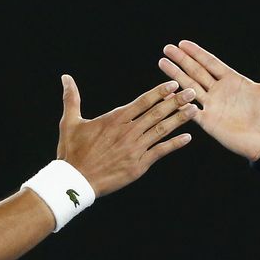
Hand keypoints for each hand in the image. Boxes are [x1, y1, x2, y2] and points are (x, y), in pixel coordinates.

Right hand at [56, 75, 196, 196]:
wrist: (74, 181)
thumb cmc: (71, 152)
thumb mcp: (70, 122)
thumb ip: (72, 98)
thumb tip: (66, 77)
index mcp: (114, 119)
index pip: (142, 101)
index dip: (159, 92)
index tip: (173, 85)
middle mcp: (128, 131)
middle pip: (157, 112)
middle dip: (176, 101)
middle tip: (192, 92)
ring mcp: (135, 149)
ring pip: (161, 130)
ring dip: (179, 119)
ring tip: (194, 110)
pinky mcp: (138, 165)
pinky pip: (160, 151)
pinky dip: (174, 144)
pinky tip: (187, 137)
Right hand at [159, 39, 259, 160]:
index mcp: (232, 80)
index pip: (210, 63)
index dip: (197, 53)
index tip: (183, 43)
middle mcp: (219, 91)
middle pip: (196, 71)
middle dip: (182, 60)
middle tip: (167, 48)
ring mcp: (212, 106)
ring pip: (189, 87)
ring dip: (176, 75)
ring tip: (162, 63)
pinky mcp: (208, 121)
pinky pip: (190, 110)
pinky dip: (179, 102)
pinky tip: (167, 92)